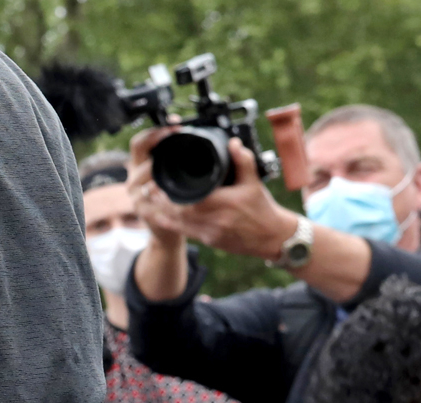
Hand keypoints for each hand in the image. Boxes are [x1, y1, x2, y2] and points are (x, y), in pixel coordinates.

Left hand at [129, 128, 297, 260]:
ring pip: (180, 224)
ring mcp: (209, 233)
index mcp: (224, 204)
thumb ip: (242, 160)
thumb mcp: (254, 181)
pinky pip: (185, 232)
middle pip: (180, 212)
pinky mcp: (208, 241)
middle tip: (151, 189)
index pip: (193, 198)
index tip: (163, 182)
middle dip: (163, 202)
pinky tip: (161, 217)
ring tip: (151, 201)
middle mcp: (214, 221)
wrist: (270, 237)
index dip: (174, 193)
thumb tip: (232, 143)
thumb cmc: (262, 209)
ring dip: (163, 213)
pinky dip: (172, 224)